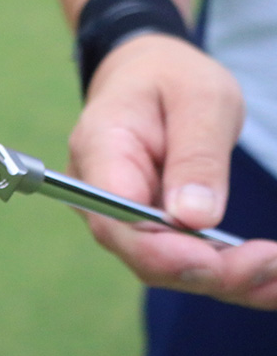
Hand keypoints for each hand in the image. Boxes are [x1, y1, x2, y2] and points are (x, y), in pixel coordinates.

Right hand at [68, 33, 276, 308]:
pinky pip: (179, 258)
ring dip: (224, 279)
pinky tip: (269, 280)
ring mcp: (117, 215)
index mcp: (100, 150)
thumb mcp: (200, 99)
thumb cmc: (170, 78)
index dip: (164, 252)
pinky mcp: (143, 227)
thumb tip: (194, 220)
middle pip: (140, 253)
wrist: (146, 75)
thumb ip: (196, 156)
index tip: (220, 261)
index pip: (117, 219)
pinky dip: (225, 273)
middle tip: (273, 264)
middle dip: (207, 270)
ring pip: (163, 265)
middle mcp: (97, 194)